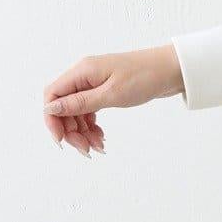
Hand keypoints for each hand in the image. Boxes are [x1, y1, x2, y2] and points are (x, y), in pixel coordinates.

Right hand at [42, 45, 183, 154]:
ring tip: (99, 148)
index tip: (61, 141)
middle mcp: (84, 76)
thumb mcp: (112, 94)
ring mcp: (94, 84)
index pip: (53, 95)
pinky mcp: (105, 91)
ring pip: (77, 112)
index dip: (52, 119)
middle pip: (64, 107)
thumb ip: (81, 102)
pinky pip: (90, 111)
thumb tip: (51, 107)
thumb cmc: (144, 77)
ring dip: (83, 132)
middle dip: (71, 131)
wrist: (170, 70)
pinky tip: (102, 138)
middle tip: (87, 151)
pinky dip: (93, 126)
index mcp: (82, 72)